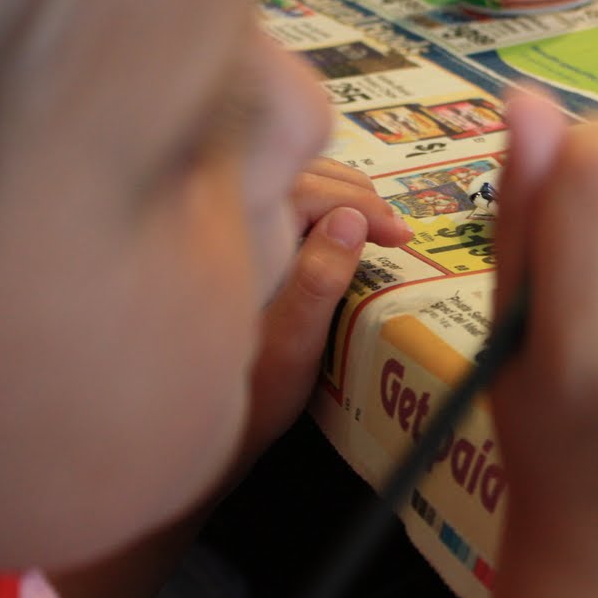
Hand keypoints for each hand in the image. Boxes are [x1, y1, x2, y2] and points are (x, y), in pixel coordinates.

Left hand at [243, 158, 411, 462]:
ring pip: (289, 184)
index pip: (315, 189)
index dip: (367, 208)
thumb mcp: (295, 342)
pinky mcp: (225, 241)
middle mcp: (223, 215)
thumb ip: (319, 280)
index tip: (401, 238)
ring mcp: (223, 225)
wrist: (196, 421)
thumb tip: (352, 220)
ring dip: (337, 197)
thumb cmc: (253, 388)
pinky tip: (334, 230)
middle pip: (302, 176)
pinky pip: (276, 202)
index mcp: (238, 228)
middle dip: (357, 197)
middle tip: (396, 233)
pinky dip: (314, 207)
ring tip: (374, 226)